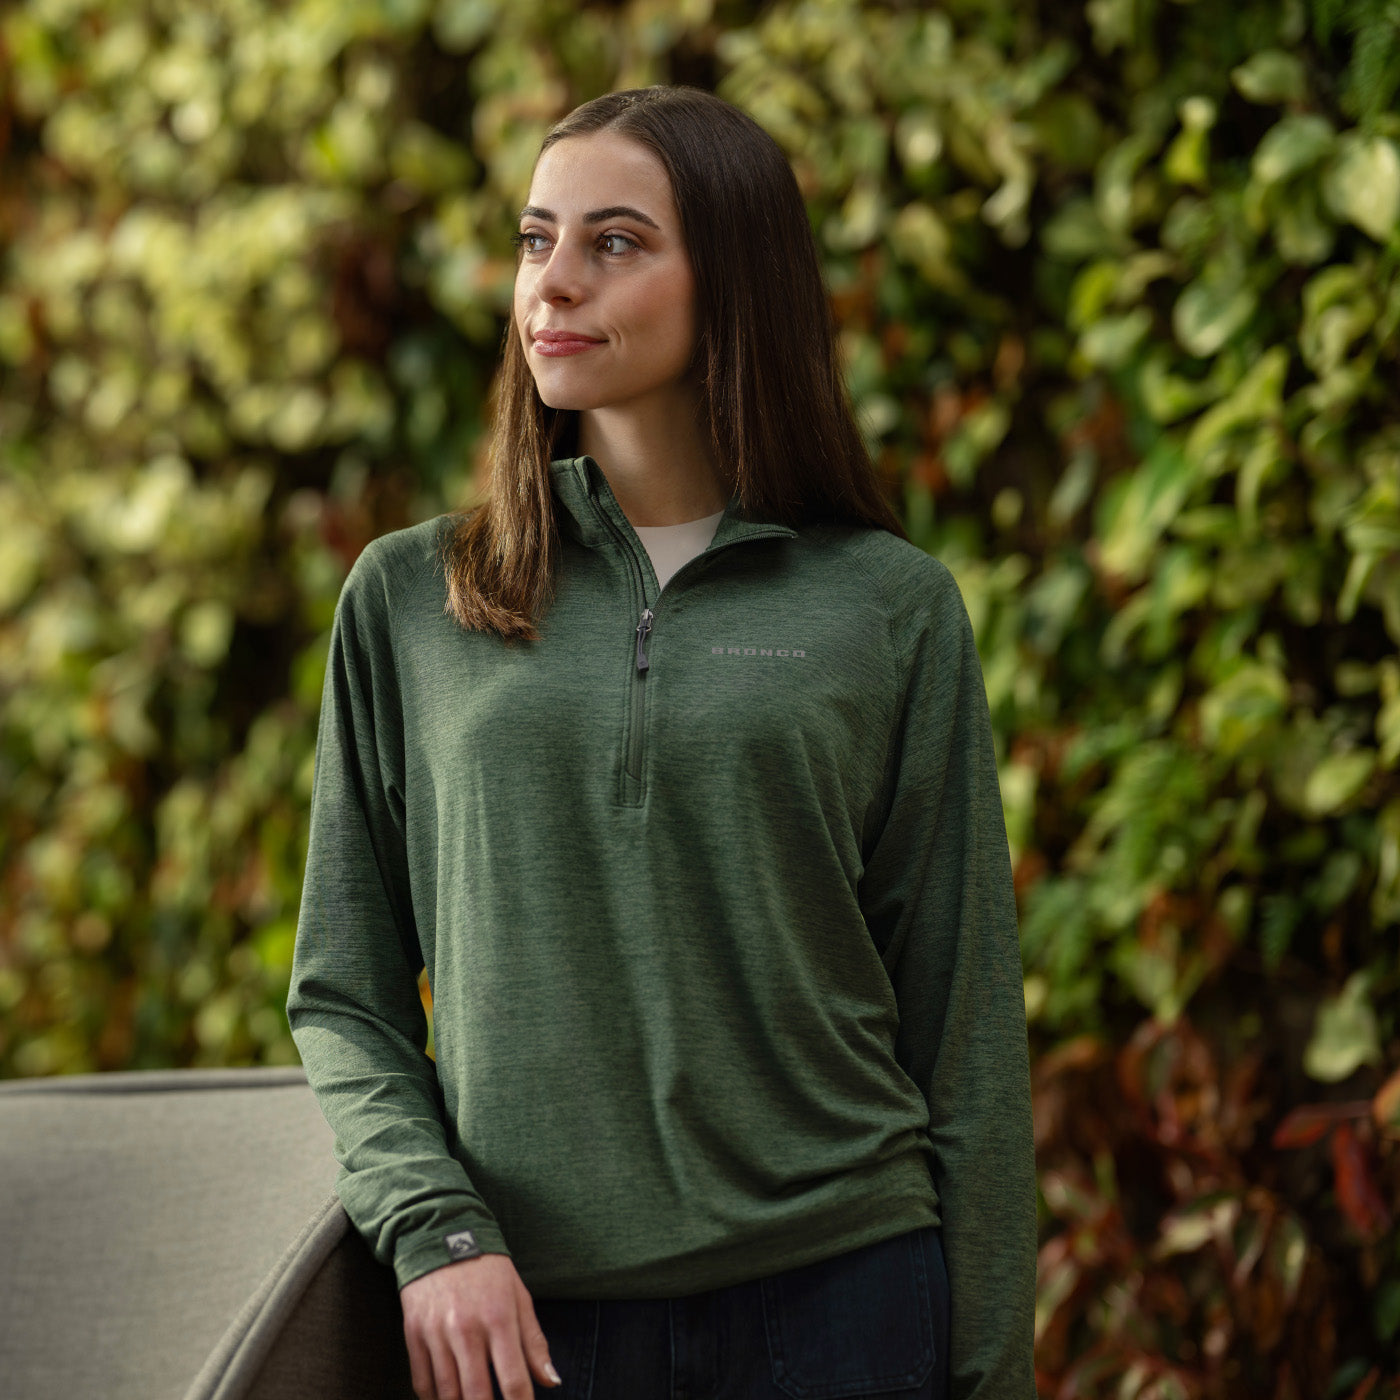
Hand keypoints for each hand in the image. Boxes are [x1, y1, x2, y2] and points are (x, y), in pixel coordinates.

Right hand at [400, 1252, 561, 1399]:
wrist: (441, 1235)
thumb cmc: (488, 1270)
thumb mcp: (519, 1296)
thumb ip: (534, 1342)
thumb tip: (551, 1381)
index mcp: (499, 1318)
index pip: (513, 1379)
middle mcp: (466, 1329)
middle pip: (477, 1394)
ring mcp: (436, 1333)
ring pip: (447, 1394)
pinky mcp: (413, 1333)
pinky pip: (422, 1383)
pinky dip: (433, 1399)